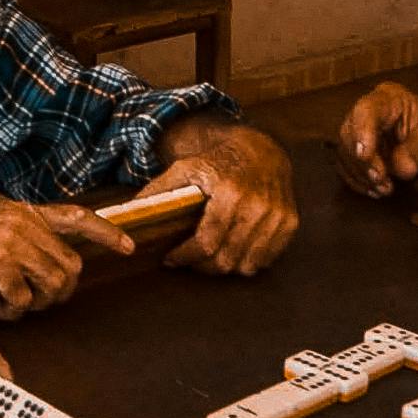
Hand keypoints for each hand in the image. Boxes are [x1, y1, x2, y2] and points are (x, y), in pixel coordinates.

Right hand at [0, 188, 133, 316]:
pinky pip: (25, 297)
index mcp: (23, 212)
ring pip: (54, 282)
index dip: (106, 231)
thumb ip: (21, 238)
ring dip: (40, 304)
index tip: (127, 245)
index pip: (76, 216)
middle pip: (70, 264)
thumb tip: (48, 263)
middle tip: (40, 302)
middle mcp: (22, 223)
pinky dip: (16, 311)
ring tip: (17, 307)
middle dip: (61, 292)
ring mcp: (10, 241)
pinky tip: (2, 311)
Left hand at [139, 118, 298, 273]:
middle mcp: (257, 205)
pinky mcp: (290, 222)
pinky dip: (248, 261)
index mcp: (229, 193)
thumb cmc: (217, 162)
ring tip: (210, 257)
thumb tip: (128, 213)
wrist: (260, 150)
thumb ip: (158, 191)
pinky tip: (234, 249)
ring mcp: (276, 216)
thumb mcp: (185, 168)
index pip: (205, 243)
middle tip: (189, 261)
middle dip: (202, 267)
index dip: (185, 258)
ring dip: (225, 267)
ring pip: (246, 264)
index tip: (171, 260)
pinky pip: (266, 259)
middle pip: (225, 259)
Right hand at [334, 80, 417, 198]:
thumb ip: (417, 151)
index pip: (367, 111)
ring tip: (386, 189)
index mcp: (392, 99)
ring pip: (345, 153)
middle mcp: (372, 112)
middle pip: (349, 133)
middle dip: (363, 162)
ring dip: (362, 175)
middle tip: (383, 182)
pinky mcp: (359, 156)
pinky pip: (346, 169)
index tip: (365, 156)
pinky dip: (358, 182)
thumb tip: (398, 166)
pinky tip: (376, 190)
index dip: (362, 133)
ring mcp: (362, 134)